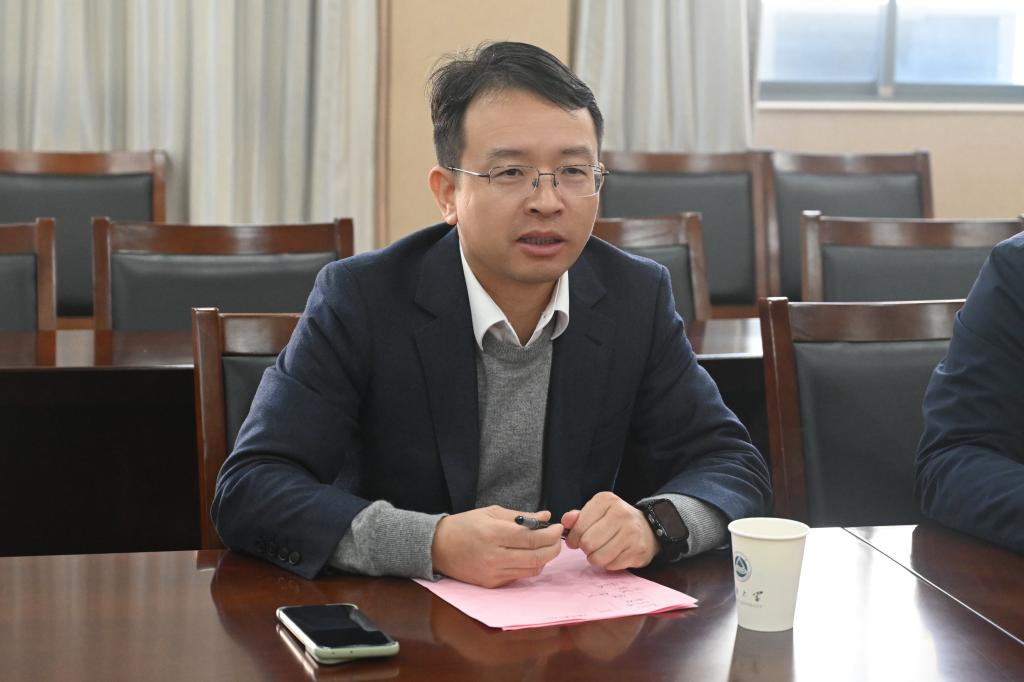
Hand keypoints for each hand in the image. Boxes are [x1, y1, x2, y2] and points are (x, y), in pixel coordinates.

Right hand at [431, 506, 562, 587]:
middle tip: (557, 538)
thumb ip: (521, 516)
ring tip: (545, 546)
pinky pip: (520, 576)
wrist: (438, 547)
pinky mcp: (492, 584)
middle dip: (554, 548)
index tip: (559, 527)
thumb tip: (545, 516)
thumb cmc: (465, 525)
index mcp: (494, 534)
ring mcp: (493, 573)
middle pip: (537, 557)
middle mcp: (494, 557)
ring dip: (544, 558)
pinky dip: (530, 566)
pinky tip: (529, 555)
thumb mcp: (491, 513)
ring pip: (532, 569)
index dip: (550, 534)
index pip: (532, 539)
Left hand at [561, 491, 658, 569]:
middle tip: (589, 546)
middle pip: (588, 543)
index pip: (579, 526)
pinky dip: (608, 563)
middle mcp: (621, 514)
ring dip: (595, 558)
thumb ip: (578, 517)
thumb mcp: (596, 512)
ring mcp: (631, 533)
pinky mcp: (638, 551)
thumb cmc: (614, 521)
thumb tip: (565, 521)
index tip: (576, 539)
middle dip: (584, 548)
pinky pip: (611, 565)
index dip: (573, 537)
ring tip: (600, 551)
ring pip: (598, 557)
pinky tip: (613, 554)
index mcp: (607, 500)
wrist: (647, 528)